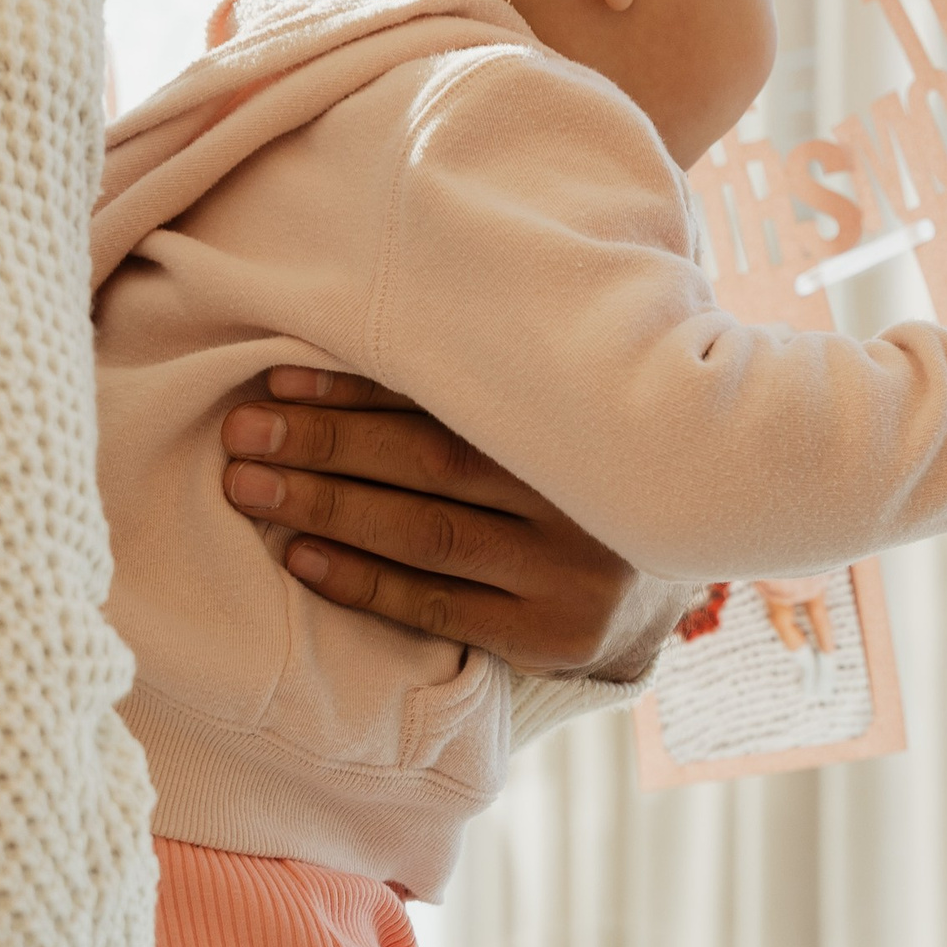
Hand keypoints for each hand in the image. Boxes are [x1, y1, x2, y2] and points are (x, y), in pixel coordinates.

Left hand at [221, 369, 690, 682]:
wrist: (704, 541)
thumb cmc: (600, 454)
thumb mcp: (573, 398)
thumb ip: (504, 369)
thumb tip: (382, 311)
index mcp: (579, 417)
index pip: (449, 402)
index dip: (357, 389)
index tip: (277, 377)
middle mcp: (580, 492)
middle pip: (429, 464)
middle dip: (325, 446)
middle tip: (243, 432)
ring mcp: (571, 571)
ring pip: (428, 535)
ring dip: (328, 508)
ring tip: (250, 488)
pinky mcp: (556, 635)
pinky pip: (438, 608)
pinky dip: (363, 581)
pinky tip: (299, 555)